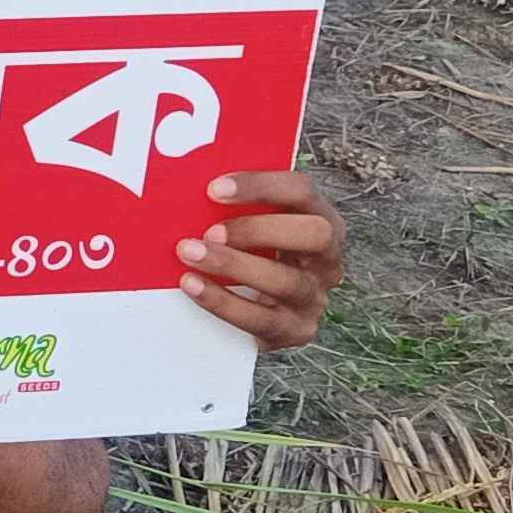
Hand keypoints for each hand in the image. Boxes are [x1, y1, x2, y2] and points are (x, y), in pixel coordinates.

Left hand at [177, 170, 342, 351]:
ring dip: (233, 265)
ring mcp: (314, 297)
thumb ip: (236, 204)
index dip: (261, 186)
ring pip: (286, 281)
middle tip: (211, 230)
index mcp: (320, 219)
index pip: (302, 191)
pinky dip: (222, 301)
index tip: (214, 189)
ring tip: (190, 253)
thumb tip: (186, 182)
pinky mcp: (295, 330)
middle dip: (259, 229)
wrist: (258, 312)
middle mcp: (326, 259)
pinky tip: (192, 285)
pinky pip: (261, 319)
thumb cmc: (250, 253)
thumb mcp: (252, 224)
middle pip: (315, 234)